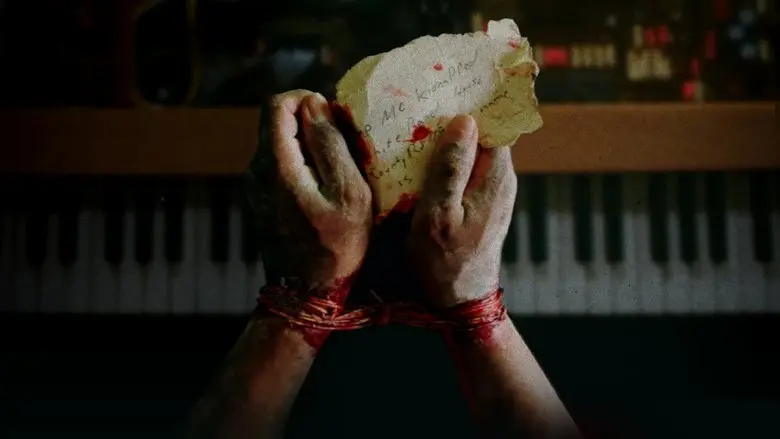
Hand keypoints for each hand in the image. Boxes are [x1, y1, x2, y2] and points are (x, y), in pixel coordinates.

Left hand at [245, 90, 371, 297]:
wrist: (307, 297)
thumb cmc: (336, 247)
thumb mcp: (348, 193)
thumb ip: (330, 144)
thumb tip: (315, 104)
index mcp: (275, 164)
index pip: (277, 104)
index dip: (306, 99)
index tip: (335, 117)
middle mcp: (256, 171)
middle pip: (277, 124)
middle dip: (311, 123)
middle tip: (346, 144)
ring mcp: (255, 188)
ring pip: (280, 146)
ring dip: (309, 147)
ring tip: (341, 170)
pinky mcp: (261, 202)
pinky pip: (279, 168)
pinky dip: (303, 166)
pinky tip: (327, 190)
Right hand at [409, 115, 516, 307]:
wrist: (458, 302)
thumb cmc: (443, 261)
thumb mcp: (438, 214)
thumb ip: (450, 168)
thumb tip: (464, 120)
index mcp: (495, 176)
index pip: (493, 122)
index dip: (472, 100)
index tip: (444, 81)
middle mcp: (499, 179)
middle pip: (480, 133)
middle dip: (452, 114)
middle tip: (418, 98)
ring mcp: (490, 191)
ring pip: (469, 151)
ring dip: (444, 137)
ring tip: (412, 121)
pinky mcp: (478, 203)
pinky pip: (463, 169)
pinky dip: (442, 160)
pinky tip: (417, 158)